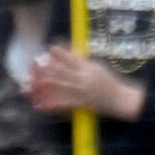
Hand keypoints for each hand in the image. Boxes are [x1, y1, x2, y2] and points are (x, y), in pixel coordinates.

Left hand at [24, 47, 141, 119]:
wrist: (121, 99)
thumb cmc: (109, 82)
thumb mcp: (98, 68)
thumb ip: (84, 61)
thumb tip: (71, 52)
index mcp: (89, 68)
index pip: (74, 58)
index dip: (62, 53)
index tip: (51, 48)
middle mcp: (85, 78)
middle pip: (64, 71)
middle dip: (49, 67)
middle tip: (36, 63)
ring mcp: (83, 91)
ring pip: (62, 86)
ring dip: (47, 84)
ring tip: (33, 81)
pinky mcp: (82, 103)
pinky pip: (65, 104)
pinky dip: (52, 105)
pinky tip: (40, 106)